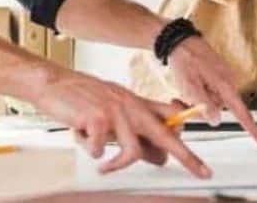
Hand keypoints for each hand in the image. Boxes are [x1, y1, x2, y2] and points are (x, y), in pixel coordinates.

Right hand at [27, 70, 211, 177]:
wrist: (54, 83)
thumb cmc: (83, 99)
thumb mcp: (114, 112)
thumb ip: (135, 132)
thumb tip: (159, 158)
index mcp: (138, 103)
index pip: (172, 119)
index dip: (187, 138)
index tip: (202, 156)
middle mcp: (132, 106)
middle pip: (166, 134)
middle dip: (187, 156)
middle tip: (202, 173)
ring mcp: (116, 110)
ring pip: (133, 151)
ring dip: (116, 164)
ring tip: (103, 166)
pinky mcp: (97, 117)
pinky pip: (100, 150)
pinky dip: (90, 151)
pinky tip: (81, 138)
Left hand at [166, 35, 256, 148]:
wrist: (179, 39)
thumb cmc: (185, 59)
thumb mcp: (190, 84)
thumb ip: (204, 104)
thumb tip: (216, 121)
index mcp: (225, 86)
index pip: (243, 114)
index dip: (254, 131)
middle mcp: (228, 84)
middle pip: (219, 109)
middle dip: (200, 109)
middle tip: (179, 100)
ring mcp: (222, 80)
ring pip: (211, 102)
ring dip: (196, 100)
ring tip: (181, 88)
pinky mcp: (216, 77)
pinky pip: (209, 93)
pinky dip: (197, 93)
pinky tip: (186, 83)